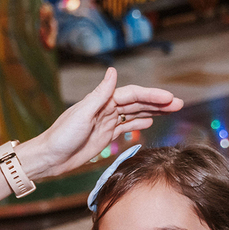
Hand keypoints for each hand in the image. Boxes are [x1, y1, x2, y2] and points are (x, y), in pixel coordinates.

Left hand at [17, 67, 181, 180]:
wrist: (50, 158)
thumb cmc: (61, 136)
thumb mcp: (81, 114)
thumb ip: (99, 94)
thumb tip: (112, 71)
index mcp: (101, 100)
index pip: (132, 94)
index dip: (151, 95)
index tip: (168, 98)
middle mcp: (106, 108)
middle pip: (137, 102)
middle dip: (158, 101)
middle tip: (179, 103)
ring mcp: (107, 122)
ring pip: (135, 112)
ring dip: (153, 110)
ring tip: (172, 109)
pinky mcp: (106, 136)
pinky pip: (127, 125)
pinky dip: (139, 121)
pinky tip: (152, 120)